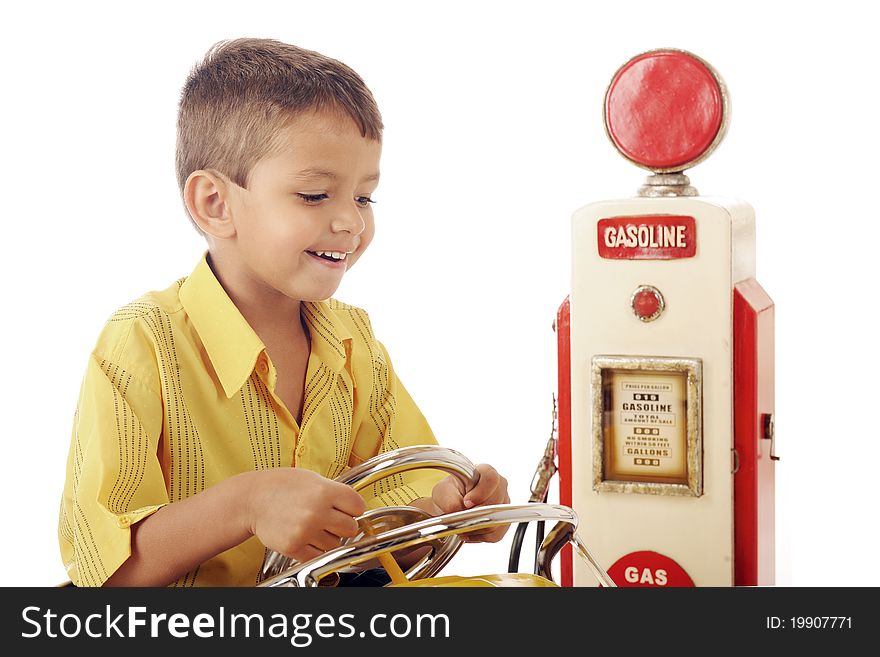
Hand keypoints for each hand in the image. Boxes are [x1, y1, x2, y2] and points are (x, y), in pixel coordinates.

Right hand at [245, 468, 365, 562]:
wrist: (251, 500)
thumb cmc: (281, 486)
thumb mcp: (311, 478)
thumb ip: (334, 491)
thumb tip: (356, 507)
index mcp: (324, 490)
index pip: (358, 506)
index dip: (353, 508)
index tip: (347, 508)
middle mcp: (317, 511)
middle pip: (351, 528)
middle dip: (343, 524)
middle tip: (331, 519)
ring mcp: (305, 531)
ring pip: (335, 544)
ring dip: (328, 538)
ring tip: (313, 526)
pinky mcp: (294, 547)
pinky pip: (318, 556)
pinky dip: (315, 550)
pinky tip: (306, 537)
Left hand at [430, 463, 509, 542]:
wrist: (450, 504)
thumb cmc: (449, 493)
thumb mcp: (444, 492)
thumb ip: (451, 500)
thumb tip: (459, 510)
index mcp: (486, 472)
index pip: (491, 479)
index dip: (480, 493)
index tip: (466, 502)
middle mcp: (499, 486)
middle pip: (496, 503)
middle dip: (476, 514)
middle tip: (460, 517)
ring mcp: (503, 503)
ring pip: (496, 521)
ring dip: (476, 527)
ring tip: (462, 526)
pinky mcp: (503, 520)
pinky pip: (496, 534)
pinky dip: (480, 536)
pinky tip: (469, 531)